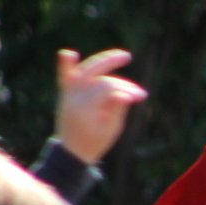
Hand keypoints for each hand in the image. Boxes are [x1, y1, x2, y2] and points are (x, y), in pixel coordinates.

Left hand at [52, 48, 147, 166]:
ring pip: (84, 71)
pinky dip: (66, 65)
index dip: (126, 89)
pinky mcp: (66, 93)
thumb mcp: (110, 130)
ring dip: (101, 63)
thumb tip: (125, 94)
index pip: (108, 88)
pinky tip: (69, 54)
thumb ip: (117, 110)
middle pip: (94, 74)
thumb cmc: (95, 142)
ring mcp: (68, 94)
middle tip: (128, 56)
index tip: (141, 97)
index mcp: (86, 109)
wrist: (72, 150)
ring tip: (120, 59)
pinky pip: (64, 76)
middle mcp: (74, 98)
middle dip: (111, 62)